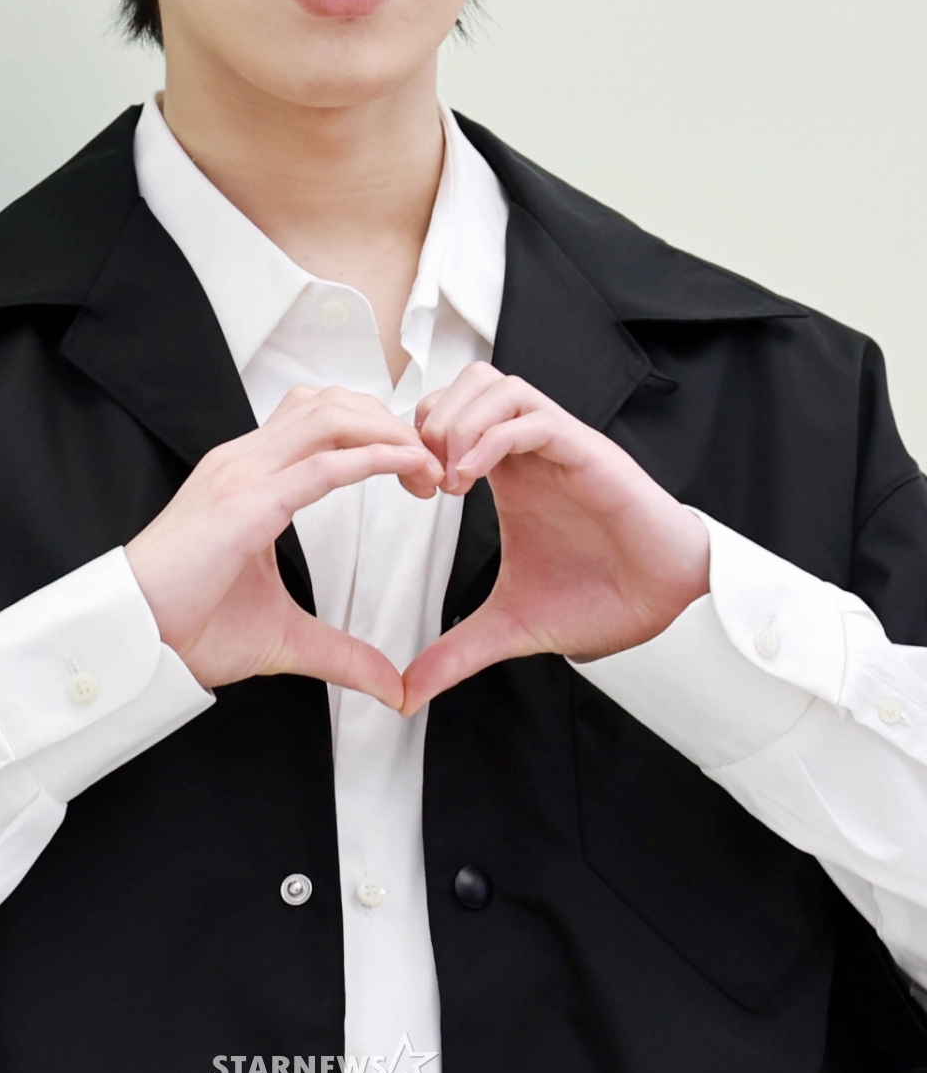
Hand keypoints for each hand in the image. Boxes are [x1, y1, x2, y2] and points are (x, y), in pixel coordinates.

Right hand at [124, 385, 442, 708]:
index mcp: (248, 475)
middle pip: (334, 404)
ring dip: (389, 433)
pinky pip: (321, 465)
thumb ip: (342, 654)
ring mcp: (242, 474)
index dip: (376, 432)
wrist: (132, 639)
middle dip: (392, 424)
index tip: (418, 470)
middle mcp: (245, 461)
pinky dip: (372, 457)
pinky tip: (407, 468)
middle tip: (434, 468)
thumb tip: (392, 687)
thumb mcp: (283, 636)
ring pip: (331, 416)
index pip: (321, 420)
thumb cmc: (187, 628)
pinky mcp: (246, 503)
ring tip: (428, 467)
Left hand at [400, 364, 709, 715]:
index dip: (418, 438)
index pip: (451, 410)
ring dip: (460, 423)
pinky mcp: (587, 453)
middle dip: (432, 420)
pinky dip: (492, 439)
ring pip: (497, 385)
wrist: (664, 602)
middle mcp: (530, 448)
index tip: (411, 490)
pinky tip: (471, 482)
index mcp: (509, 472)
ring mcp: (559, 445)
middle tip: (424, 478)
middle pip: (468, 381)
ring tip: (448, 481)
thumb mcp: (509, 625)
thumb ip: (456, 650)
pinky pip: (532, 418)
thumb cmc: (600, 596)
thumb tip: (408, 692)